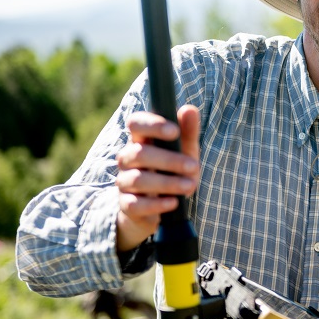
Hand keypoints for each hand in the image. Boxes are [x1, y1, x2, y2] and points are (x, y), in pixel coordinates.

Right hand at [115, 105, 200, 251]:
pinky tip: (173, 203)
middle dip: (169, 160)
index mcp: (141, 140)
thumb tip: (189, 109)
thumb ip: (188, 132)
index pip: (135, 123)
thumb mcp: (185, 151)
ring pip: (138, 179)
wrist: (160, 208)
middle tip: (194, 166)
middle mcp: (128, 158)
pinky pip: (135, 204)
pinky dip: (156, 204)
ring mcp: (124, 182)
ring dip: (167, 183)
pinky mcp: (126, 205)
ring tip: (190, 186)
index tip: (174, 131)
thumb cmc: (173, 171)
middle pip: (139, 153)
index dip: (152, 124)